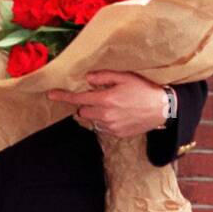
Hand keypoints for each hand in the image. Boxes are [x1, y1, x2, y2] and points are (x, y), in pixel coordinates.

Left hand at [47, 69, 166, 137]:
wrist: (162, 109)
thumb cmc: (144, 89)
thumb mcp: (125, 77)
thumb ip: (104, 77)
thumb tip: (87, 79)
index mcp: (106, 99)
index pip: (78, 99)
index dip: (63, 96)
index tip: (51, 95)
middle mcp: (105, 115)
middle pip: (83, 111)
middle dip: (87, 104)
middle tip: (101, 97)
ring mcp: (111, 127)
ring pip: (92, 121)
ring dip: (96, 113)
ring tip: (113, 106)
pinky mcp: (117, 134)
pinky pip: (103, 128)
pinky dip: (106, 121)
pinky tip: (119, 114)